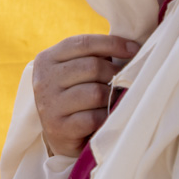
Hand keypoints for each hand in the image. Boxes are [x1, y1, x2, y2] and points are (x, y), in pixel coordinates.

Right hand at [32, 34, 139, 158]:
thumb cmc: (75, 96)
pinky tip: (106, 116)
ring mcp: (49, 105)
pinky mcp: (59, 128)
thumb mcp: (76, 72)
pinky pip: (94, 117)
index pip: (83, 43)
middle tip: (124, 80)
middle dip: (114, 73)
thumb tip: (130, 48)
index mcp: (46, 59)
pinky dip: (106, 116)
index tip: (134, 49)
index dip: (112, 43)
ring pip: (96, 93)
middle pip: (92, 66)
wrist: (60, 135)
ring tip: (114, 99)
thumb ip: (94, 57)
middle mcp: (44, 80)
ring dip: (111, 96)